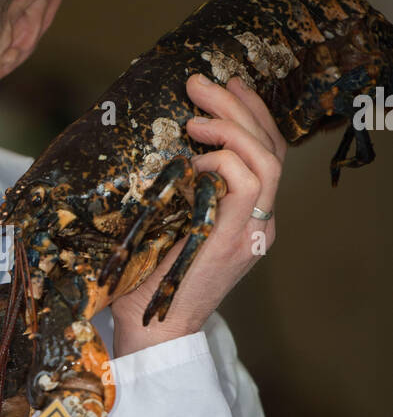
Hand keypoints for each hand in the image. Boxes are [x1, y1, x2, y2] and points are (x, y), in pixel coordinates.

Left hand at [111, 73, 286, 356]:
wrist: (151, 334)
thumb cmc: (145, 283)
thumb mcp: (163, 223)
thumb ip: (174, 189)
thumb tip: (153, 144)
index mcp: (246, 217)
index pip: (265, 153)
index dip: (249, 114)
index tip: (223, 85)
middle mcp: (259, 222)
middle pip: (271, 148)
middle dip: (238, 106)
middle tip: (201, 82)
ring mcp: (254, 232)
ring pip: (268, 160)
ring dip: (232, 126)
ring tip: (195, 114)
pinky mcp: (239, 240)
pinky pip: (249, 183)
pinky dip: (224, 159)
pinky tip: (195, 156)